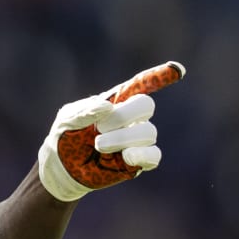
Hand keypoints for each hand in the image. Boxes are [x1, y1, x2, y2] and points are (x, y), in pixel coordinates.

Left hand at [37, 61, 184, 201]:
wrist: (61, 169)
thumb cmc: (65, 138)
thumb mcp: (66, 120)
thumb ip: (84, 111)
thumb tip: (108, 107)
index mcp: (117, 101)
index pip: (142, 84)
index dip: (159, 76)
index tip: (177, 69)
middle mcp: (131, 118)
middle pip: (146, 106)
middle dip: (123, 116)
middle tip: (99, 128)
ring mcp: (136, 140)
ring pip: (148, 132)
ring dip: (121, 138)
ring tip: (98, 145)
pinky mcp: (137, 161)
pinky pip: (153, 155)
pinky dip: (141, 155)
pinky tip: (126, 156)